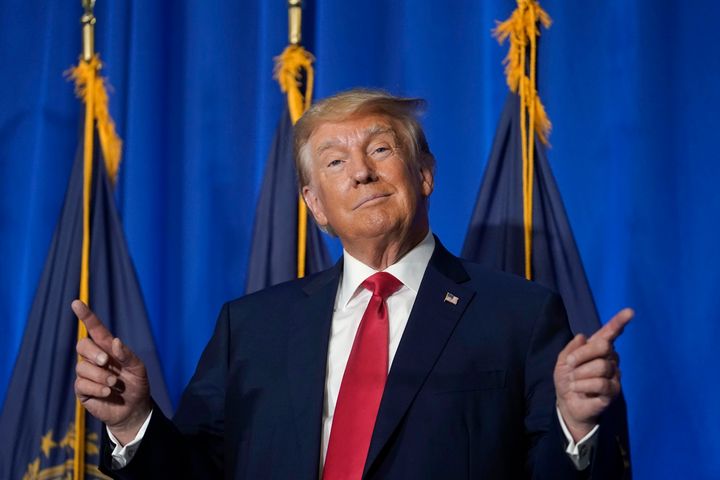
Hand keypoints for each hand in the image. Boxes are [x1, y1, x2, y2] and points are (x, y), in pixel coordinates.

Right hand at [73, 300, 151, 445]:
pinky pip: (81, 384)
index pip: (95, 329)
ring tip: (115, 384)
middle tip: (106, 361)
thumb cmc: (137, 384)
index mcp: (108, 349)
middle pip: (82, 345)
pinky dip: (97, 388)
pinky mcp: (82, 390)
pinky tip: (108, 393)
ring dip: (101, 376)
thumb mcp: (138, 368)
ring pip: (82, 367)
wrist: (133, 409)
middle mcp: (95, 359)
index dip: (86, 316)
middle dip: (93, 352)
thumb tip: (114, 341)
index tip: (76, 303)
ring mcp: (87, 374)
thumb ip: (127, 355)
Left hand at [554, 308, 632, 441]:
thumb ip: (571, 348)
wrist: (567, 402)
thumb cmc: (567, 378)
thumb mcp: (563, 361)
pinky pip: (601, 384)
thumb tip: (583, 336)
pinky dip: (584, 386)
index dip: (619, 322)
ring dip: (580, 375)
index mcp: (597, 349)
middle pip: (603, 347)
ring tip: (575, 382)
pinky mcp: (613, 391)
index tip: (630, 311)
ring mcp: (614, 375)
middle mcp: (610, 359)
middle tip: (571, 365)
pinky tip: (580, 390)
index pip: (610, 333)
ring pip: (600, 367)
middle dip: (581, 355)